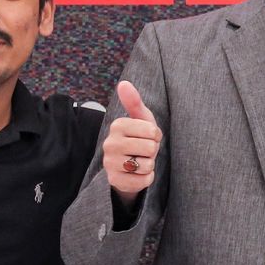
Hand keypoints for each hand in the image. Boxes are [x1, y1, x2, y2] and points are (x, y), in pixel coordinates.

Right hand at [103, 80, 162, 199]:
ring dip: (149, 165)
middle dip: (152, 151)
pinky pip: (145, 180)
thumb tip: (124, 83)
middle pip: (150, 147)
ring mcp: (110, 164)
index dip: (155, 135)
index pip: (152, 130)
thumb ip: (134, 102)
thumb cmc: (137, 139)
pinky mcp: (115, 181)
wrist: (127, 169)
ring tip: (139, 161)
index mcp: (117, 125)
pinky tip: (137, 174)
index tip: (146, 136)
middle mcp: (109, 144)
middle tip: (143, 151)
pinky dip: (146, 178)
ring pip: (147, 164)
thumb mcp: (140, 119)